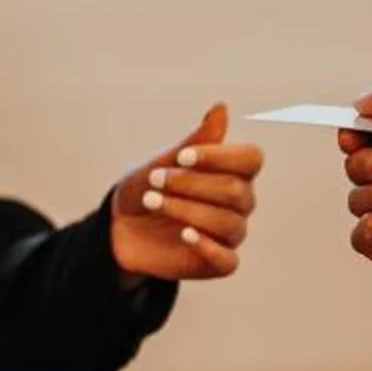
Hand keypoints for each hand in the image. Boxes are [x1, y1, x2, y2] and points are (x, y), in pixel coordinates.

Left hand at [111, 104, 264, 282]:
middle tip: (155, 180)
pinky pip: (228, 260)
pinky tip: (183, 235)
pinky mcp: (217, 263)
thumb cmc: (147, 186)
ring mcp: (229, 233)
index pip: (251, 159)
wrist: (120, 226)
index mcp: (233, 170)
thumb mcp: (162, 162)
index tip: (182, 157)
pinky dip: (208, 247)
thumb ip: (195, 141)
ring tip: (153, 201)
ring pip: (228, 223)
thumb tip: (221, 107)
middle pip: (236, 191)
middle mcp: (239, 201)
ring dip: (187, 210)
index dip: (220, 157)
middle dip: (192, 184)